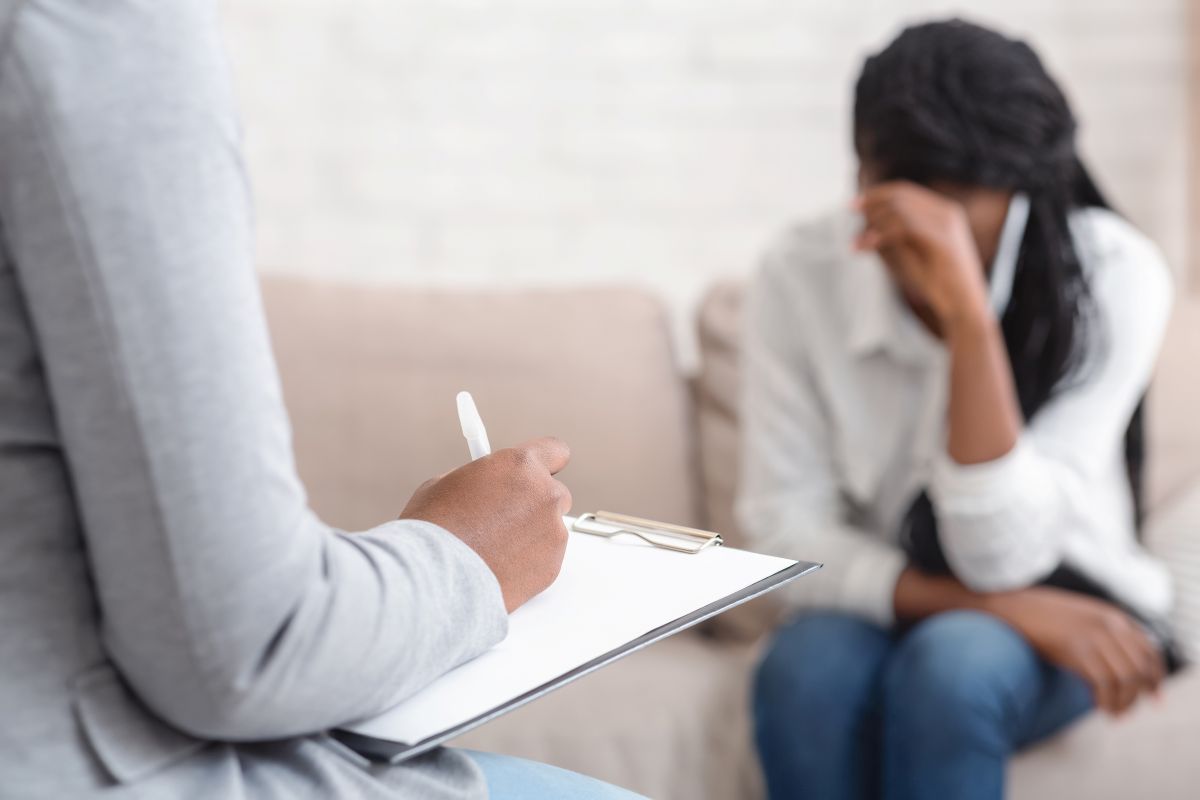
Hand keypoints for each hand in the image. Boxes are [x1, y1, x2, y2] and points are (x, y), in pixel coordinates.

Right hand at [400, 437, 572, 612]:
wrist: (436, 579)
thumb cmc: (434, 531)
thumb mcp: (447, 483)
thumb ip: (480, 478)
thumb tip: (487, 482)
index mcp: (520, 465)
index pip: (554, 450)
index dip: (544, 462)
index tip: (536, 471)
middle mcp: (545, 494)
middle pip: (554, 493)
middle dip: (534, 503)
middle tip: (505, 517)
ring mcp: (553, 532)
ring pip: (549, 528)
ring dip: (530, 534)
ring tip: (493, 548)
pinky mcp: (553, 565)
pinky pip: (546, 557)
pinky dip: (529, 561)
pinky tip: (499, 566)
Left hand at [853, 181, 991, 334]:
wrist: (964, 307)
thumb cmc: (936, 284)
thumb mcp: (909, 255)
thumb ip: (891, 237)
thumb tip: (865, 224)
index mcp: (943, 212)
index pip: (905, 191)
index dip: (877, 194)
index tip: (854, 204)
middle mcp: (947, 212)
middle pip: (901, 195)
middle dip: (872, 201)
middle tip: (850, 210)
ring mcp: (948, 224)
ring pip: (901, 209)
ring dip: (874, 222)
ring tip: (857, 241)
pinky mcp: (944, 240)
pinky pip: (906, 227)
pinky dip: (881, 234)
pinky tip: (866, 245)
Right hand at [985, 586, 1165, 715]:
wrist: (1015, 607)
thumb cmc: (1043, 616)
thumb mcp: (1082, 618)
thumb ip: (1103, 633)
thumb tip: (1118, 665)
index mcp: (1113, 617)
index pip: (1149, 650)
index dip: (1155, 676)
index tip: (1153, 696)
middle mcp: (1109, 625)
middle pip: (1141, 667)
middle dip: (1140, 694)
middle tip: (1128, 711)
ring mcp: (1094, 637)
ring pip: (1127, 678)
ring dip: (1124, 702)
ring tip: (1113, 713)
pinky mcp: (1077, 650)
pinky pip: (1105, 683)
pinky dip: (1108, 701)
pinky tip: (1101, 707)